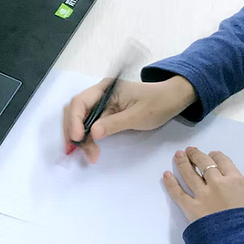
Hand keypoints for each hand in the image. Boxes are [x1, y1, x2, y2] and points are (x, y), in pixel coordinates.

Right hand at [63, 75, 196, 162]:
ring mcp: (100, 104)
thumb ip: (114, 124)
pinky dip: (86, 139)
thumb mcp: (137, 116)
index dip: (75, 120)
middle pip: (75, 111)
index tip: (78, 138)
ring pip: (79, 120)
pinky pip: (89, 126)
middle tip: (75, 151)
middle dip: (72, 131)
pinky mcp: (104, 114)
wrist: (170, 100)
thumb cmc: (157, 104)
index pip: (80, 102)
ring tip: (88, 155)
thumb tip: (92, 133)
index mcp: (105, 88)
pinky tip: (89, 150)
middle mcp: (99, 94)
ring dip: (78, 138)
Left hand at [162, 147, 243, 222]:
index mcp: (236, 182)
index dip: (216, 156)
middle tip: (190, 150)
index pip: (224, 162)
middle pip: (204, 164)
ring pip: (189, 174)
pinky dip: (170, 183)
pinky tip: (165, 175)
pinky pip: (178, 192)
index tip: (211, 154)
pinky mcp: (190, 208)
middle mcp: (218, 184)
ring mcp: (202, 195)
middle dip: (196, 155)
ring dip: (182, 163)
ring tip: (178, 155)